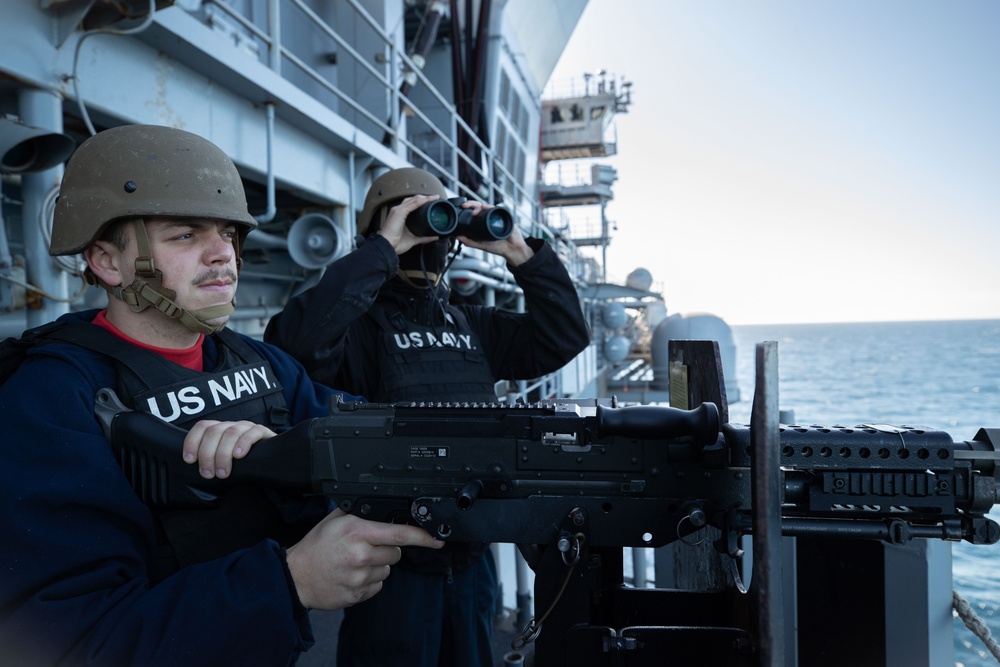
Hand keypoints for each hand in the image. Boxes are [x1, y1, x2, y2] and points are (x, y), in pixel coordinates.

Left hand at [181, 420, 275, 478]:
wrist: (267, 462)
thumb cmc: (240, 463)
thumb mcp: (221, 460)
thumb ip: (209, 460)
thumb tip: (194, 469)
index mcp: (219, 429)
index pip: (202, 427)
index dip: (192, 441)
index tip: (189, 459)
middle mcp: (231, 426)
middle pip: (214, 431)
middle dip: (207, 454)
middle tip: (208, 473)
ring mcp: (246, 427)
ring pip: (231, 433)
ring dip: (223, 454)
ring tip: (223, 473)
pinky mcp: (261, 431)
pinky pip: (252, 433)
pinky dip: (243, 444)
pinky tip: (239, 456)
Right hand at [285, 509, 444, 609]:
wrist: (296, 577)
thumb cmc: (316, 547)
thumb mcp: (335, 520)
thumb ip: (361, 512)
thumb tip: (384, 506)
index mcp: (358, 532)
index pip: (400, 534)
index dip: (423, 537)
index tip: (437, 539)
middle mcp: (361, 555)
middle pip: (396, 553)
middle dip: (387, 549)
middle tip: (365, 548)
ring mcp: (360, 577)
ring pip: (387, 570)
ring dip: (377, 566)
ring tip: (354, 562)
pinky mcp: (358, 595)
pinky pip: (377, 586)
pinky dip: (369, 581)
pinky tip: (352, 575)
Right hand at [377, 194, 442, 254]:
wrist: (386, 246)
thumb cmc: (395, 243)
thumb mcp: (413, 239)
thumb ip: (423, 238)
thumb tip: (434, 237)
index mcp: (399, 215)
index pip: (411, 204)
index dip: (421, 202)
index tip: (431, 203)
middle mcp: (398, 210)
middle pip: (413, 199)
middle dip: (424, 198)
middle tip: (435, 199)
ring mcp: (398, 210)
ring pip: (414, 199)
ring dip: (425, 197)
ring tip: (434, 197)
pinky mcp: (399, 212)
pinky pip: (413, 203)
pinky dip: (422, 200)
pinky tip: (429, 199)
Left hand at [455, 204, 534, 265]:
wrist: (511, 249)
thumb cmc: (498, 246)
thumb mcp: (481, 245)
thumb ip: (469, 242)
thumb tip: (457, 237)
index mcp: (483, 221)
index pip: (474, 211)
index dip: (468, 208)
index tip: (461, 209)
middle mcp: (489, 217)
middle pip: (479, 206)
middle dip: (471, 204)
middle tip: (464, 206)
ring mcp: (497, 215)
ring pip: (486, 206)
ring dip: (479, 207)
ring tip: (474, 212)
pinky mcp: (504, 216)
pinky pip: (496, 209)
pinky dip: (490, 207)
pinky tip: (485, 207)